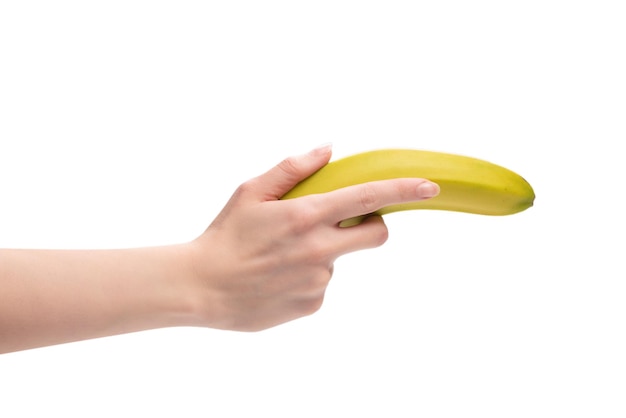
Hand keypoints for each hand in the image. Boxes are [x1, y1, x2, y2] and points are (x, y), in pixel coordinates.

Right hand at [187, 144, 439, 330]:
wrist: (200, 288)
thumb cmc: (224, 235)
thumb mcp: (251, 192)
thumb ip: (293, 169)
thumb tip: (328, 149)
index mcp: (306, 215)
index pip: (368, 197)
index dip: (404, 190)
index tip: (430, 187)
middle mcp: (319, 249)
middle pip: (377, 235)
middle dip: (373, 225)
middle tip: (343, 222)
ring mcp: (318, 280)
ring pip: (340, 260)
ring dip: (323, 253)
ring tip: (281, 256)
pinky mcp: (313, 304)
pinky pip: (322, 285)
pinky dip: (308, 277)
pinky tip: (278, 276)